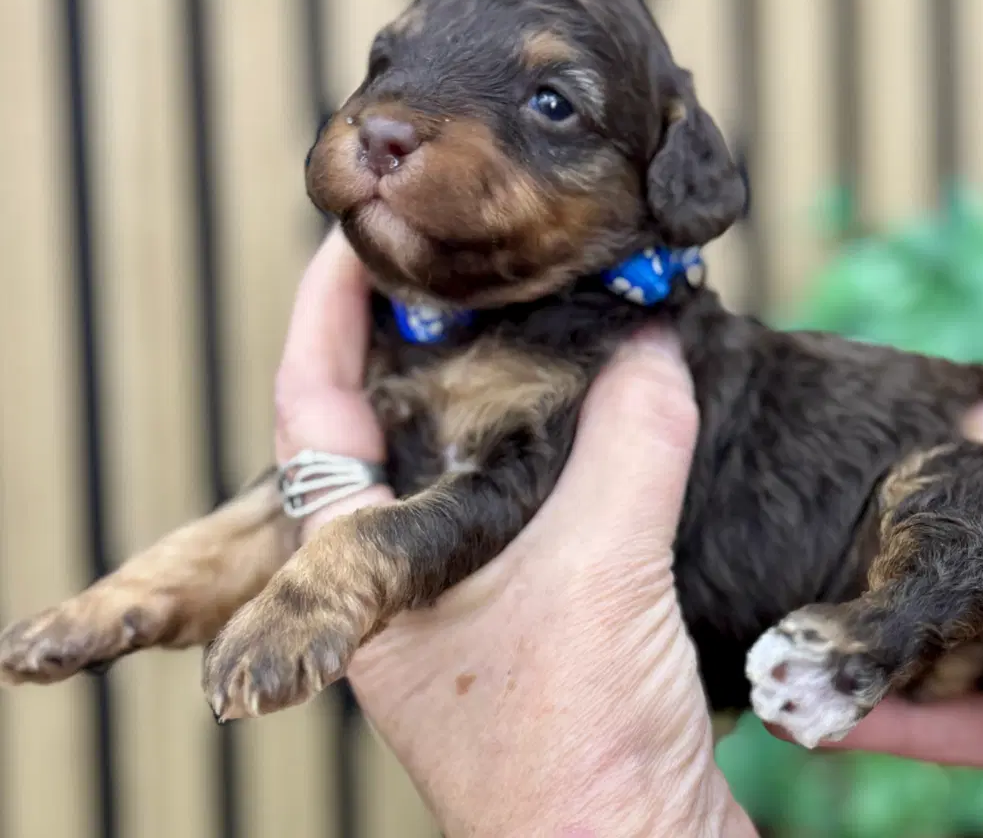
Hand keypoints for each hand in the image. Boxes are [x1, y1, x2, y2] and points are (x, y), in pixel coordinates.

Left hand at [272, 227, 756, 836]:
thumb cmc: (573, 755)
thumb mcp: (600, 571)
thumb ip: (629, 444)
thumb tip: (654, 345)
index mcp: (367, 577)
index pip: (312, 414)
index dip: (324, 317)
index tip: (355, 242)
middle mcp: (405, 592)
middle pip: (386, 436)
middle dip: (419, 347)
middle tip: (464, 269)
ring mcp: (469, 614)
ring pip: (467, 477)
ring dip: (500, 401)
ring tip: (539, 327)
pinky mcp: (540, 633)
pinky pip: (540, 516)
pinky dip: (568, 459)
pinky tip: (612, 428)